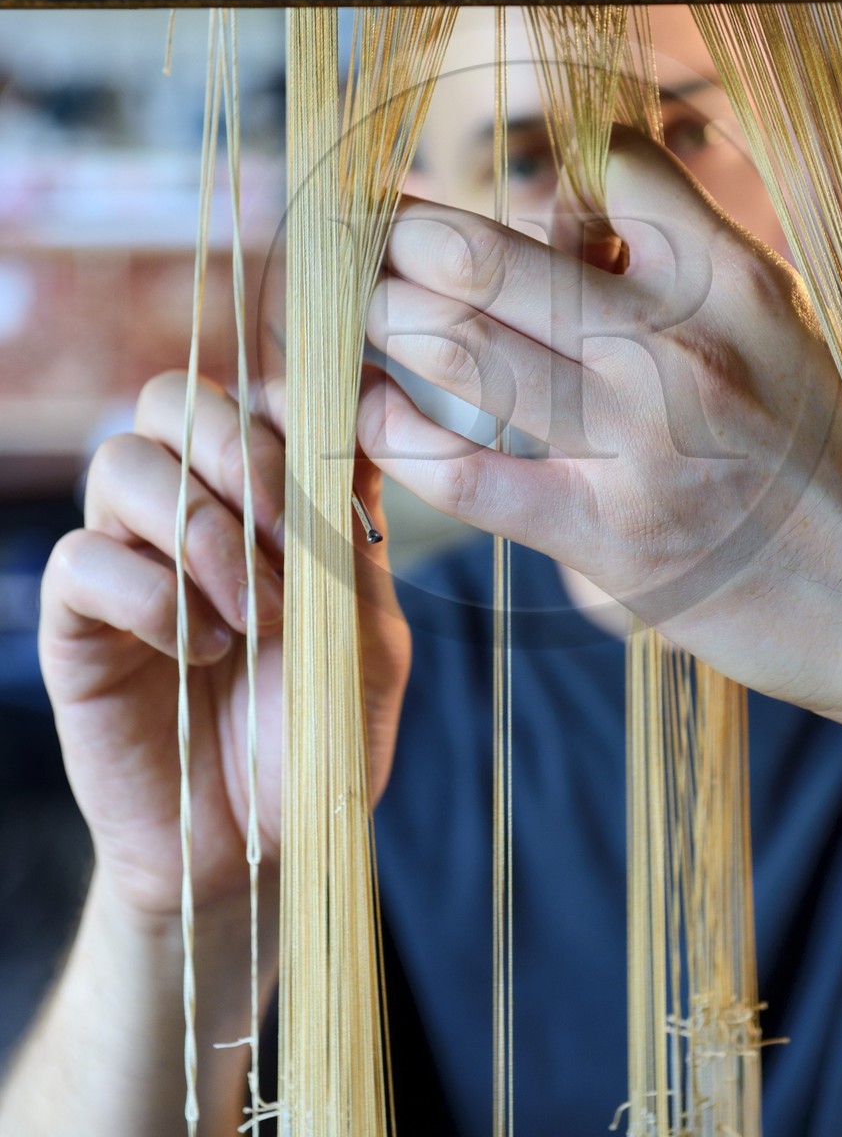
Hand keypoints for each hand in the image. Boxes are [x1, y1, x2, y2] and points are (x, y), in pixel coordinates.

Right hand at [40, 371, 408, 924]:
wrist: (260, 846)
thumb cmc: (318, 732)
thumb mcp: (368, 626)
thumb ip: (359, 525)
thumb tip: (363, 409)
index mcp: (263, 494)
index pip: (258, 390)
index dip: (296, 412)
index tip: (340, 479)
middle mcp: (188, 507)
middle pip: (173, 396)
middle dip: (239, 450)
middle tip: (288, 536)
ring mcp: (126, 557)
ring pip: (120, 462)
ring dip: (201, 530)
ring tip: (254, 616)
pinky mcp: (76, 622)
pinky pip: (83, 559)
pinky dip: (152, 597)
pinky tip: (201, 652)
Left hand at [359, 131, 841, 747]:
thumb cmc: (835, 452)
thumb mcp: (782, 327)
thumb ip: (675, 262)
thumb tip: (559, 207)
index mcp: (732, 277)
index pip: (607, 169)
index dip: (527, 172)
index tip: (475, 189)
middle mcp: (681, 344)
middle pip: (499, 257)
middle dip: (408, 238)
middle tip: (358, 234)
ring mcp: (644, 443)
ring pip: (471, 352)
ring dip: (389, 322)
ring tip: (353, 309)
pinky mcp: (614, 539)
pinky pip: (473, 475)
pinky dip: (402, 440)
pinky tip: (371, 415)